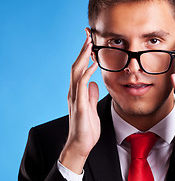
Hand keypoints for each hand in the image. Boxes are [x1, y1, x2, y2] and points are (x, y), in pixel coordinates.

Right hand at [59, 28, 99, 173]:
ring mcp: (75, 97)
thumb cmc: (86, 127)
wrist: (81, 144)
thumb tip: (94, 84)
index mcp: (78, 92)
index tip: (90, 43)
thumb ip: (90, 95)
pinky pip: (82, 85)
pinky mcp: (79, 105)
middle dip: (82, 50)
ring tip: (89, 43)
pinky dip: (87, 73)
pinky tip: (94, 64)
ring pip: (76, 72)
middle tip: (88, 36)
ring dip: (83, 57)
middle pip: (76, 66)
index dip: (84, 55)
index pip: (80, 69)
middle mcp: (74, 92)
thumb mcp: (90, 106)